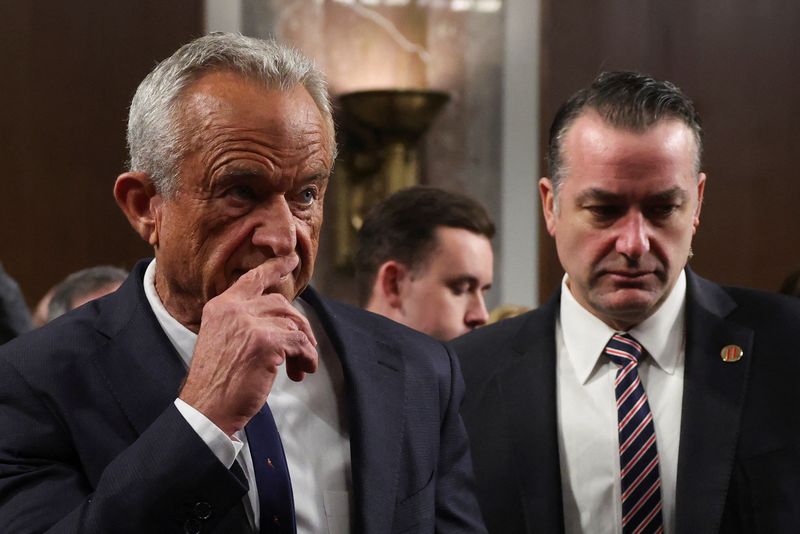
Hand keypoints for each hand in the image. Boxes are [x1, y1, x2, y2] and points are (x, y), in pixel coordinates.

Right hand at [179, 255, 317, 435]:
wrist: (206, 407)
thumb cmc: (216, 381)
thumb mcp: (222, 339)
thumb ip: (242, 322)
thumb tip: (280, 319)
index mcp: (221, 306)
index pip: (253, 278)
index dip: (275, 267)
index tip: (291, 260)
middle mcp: (234, 309)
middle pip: (281, 304)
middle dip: (298, 326)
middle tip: (304, 349)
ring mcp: (250, 323)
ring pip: (294, 324)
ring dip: (303, 347)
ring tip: (300, 367)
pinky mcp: (266, 342)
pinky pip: (300, 343)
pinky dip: (307, 358)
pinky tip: (302, 371)